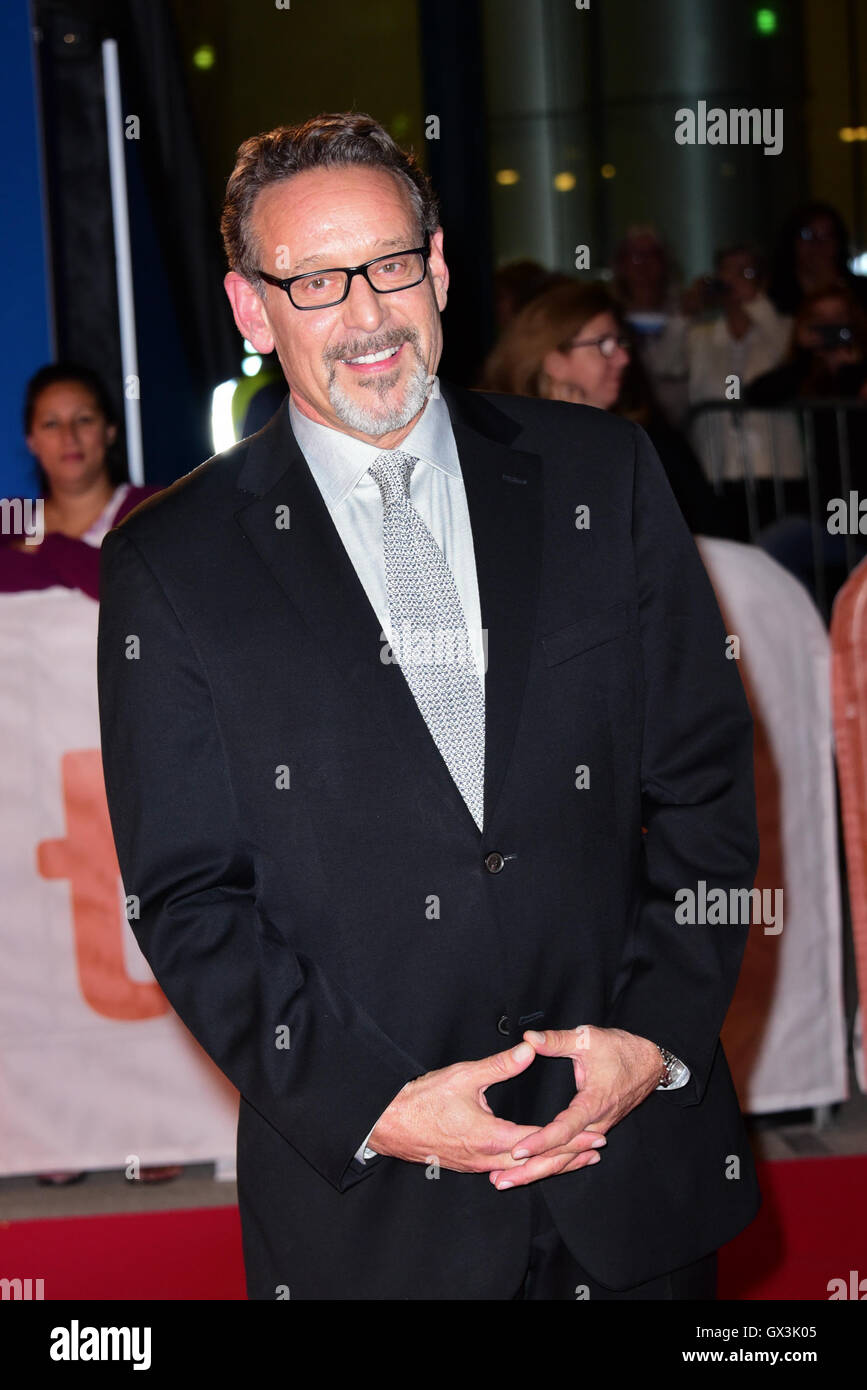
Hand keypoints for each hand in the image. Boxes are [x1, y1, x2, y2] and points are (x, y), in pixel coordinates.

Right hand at [368, 1040, 602, 1176]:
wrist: (389, 1123)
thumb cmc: (422, 1100)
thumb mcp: (464, 1076)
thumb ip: (501, 1065)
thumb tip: (530, 1050)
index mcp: (492, 1138)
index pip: (542, 1142)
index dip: (572, 1139)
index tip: (595, 1136)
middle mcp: (488, 1159)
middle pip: (538, 1164)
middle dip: (570, 1157)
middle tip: (596, 1152)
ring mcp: (477, 1165)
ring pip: (522, 1171)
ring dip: (550, 1164)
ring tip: (574, 1160)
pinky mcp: (467, 1164)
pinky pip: (505, 1170)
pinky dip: (527, 1167)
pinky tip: (532, 1163)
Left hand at [487, 1026, 661, 1189]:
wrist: (650, 1063)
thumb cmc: (622, 1050)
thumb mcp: (588, 1038)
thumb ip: (557, 1040)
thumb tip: (529, 1039)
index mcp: (593, 1103)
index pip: (564, 1130)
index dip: (541, 1141)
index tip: (517, 1149)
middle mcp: (596, 1123)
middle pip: (562, 1156)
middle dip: (531, 1170)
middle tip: (501, 1181)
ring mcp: (596, 1129)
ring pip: (566, 1159)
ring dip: (538, 1171)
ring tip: (508, 1181)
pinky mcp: (595, 1129)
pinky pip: (572, 1154)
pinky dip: (552, 1163)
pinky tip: (536, 1170)